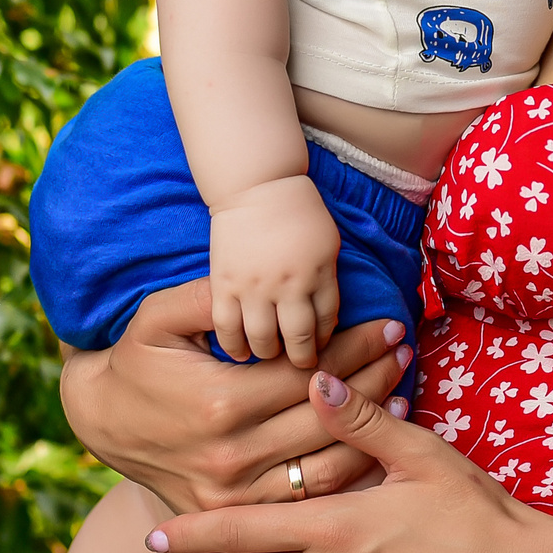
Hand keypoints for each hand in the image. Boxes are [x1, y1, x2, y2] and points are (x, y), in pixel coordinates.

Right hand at [59, 279, 412, 513]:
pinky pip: (307, 498)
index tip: (389, 325)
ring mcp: (235, 494)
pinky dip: (348, 472)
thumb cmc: (138, 359)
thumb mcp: (159, 317)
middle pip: (326, 418)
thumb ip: (210, 297)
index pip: (310, 373)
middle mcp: (231, 456)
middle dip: (374, 379)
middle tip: (405, 352)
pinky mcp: (236, 515)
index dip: (355, 346)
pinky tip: (373, 444)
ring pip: (327, 465)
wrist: (101, 421)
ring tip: (401, 393)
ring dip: (372, 429)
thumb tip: (261, 282)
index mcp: (220, 404)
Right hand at [209, 172, 342, 366]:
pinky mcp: (224, 284)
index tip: (325, 353)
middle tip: (302, 367)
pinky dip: (234, 346)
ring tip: (272, 359)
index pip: (327, 325)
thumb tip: (327, 324)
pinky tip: (241, 354)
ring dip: (270, 355)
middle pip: (299, 341)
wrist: (257, 185)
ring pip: (263, 341)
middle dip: (304, 360)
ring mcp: (254, 287)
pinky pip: (227, 328)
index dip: (328, 344)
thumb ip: (327, 284)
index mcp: (318, 274)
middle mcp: (288, 285)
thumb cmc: (298, 212)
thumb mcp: (328, 245)